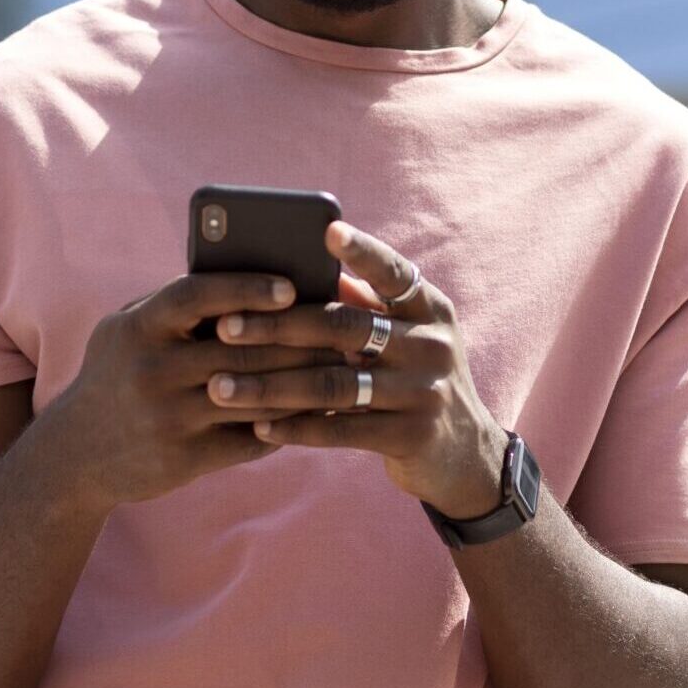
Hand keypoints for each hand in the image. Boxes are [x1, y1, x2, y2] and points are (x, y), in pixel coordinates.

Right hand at [52, 264, 355, 509]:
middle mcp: (150, 370)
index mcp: (137, 328)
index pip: (196, 295)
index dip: (246, 287)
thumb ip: (176, 305)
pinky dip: (286, 424)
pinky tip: (314, 412)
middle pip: (239, 349)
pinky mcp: (183, 459)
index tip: (292, 287)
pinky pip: (249, 438)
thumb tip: (249, 272)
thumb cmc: (116, 374)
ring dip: (302, 382)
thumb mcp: (127, 330)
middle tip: (342, 328)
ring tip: (339, 367)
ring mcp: (168, 417)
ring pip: (253, 395)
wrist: (74, 453)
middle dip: (297, 338)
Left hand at [201, 221, 508, 519]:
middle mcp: (432, 345)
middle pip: (344, 327)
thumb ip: (365, 305)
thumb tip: (307, 263)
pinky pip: (341, 430)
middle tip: (223, 327)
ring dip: (270, 385)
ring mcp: (424, 392)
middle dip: (277, 326)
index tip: (327, 231)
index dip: (363, 251)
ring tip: (221, 387)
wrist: (466, 457)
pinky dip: (296, 428)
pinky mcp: (411, 436)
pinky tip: (258, 426)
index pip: (393, 273)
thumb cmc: (415, 382)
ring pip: (333, 383)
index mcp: (430, 309)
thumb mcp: (406, 338)